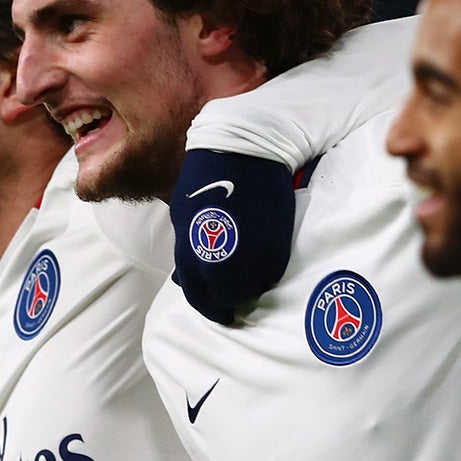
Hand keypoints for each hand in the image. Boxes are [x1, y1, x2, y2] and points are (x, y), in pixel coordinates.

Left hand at [171, 149, 296, 323]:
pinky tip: (264, 259)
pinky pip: (271, 274)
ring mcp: (251, 261)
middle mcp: (222, 268)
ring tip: (252, 274)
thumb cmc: (206, 179)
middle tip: (237, 295)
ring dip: (251, 285)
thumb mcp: (184, 219)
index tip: (220, 308)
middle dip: (231, 299)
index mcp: (193, 260)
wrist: (242, 152)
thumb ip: (189, 253)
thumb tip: (191, 276)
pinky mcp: (275, 250)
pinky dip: (267, 271)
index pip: (202, 300)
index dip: (211, 307)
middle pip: (228, 300)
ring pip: (253, 290)